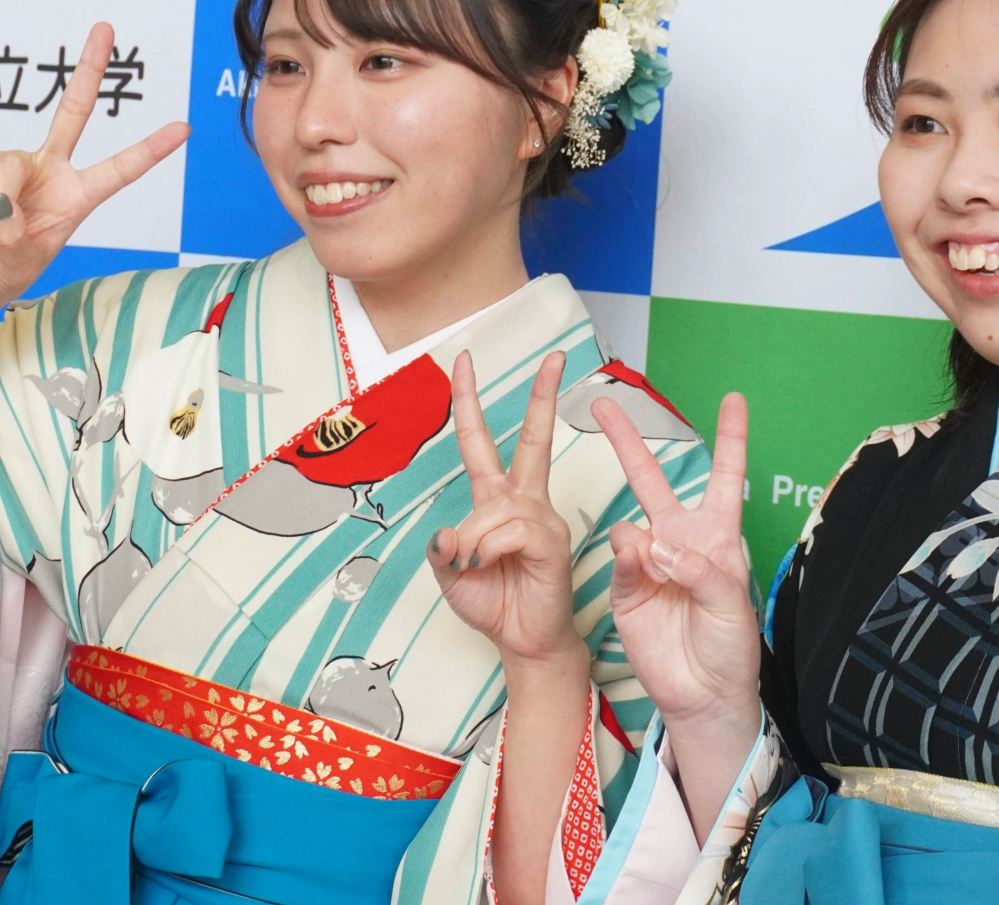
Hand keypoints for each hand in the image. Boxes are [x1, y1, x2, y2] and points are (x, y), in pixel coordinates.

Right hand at [0, 22, 189, 314]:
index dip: (151, 150)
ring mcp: (18, 164)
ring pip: (10, 170)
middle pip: (73, 111)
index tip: (183, 128)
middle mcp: (53, 170)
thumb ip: (17, 236)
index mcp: (80, 196)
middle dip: (88, 69)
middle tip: (106, 27)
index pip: (121, 169)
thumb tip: (4, 206)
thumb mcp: (21, 263)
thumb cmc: (4, 269)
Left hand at [427, 350, 581, 666]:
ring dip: (473, 540)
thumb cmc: (494, 604)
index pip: (481, 442)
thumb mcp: (449, 574)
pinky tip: (494, 566)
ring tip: (478, 566)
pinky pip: (510, 529)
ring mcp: (542, 518)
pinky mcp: (553, 540)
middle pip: (533, 439)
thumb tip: (447, 531)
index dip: (469, 402)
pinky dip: (489, 549)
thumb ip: (441, 547)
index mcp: (497, 501)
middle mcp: (524, 501)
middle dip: (543, 395)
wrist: (522, 642)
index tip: (463, 362)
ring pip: (494, 507)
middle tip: (556, 356)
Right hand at [594, 392, 759, 739]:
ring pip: (630, 522)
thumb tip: (656, 543)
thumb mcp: (732, 602)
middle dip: (627, 440)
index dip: (730, 437)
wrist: (703, 693)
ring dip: (642, 538)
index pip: (725, 476)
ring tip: (661, 571)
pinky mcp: (625, 587)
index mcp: (717, 535)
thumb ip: (699, 567)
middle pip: (652, 479)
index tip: (734, 400)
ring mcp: (649, 561)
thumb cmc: (730, 646)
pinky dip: (630, 559)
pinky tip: (642, 570)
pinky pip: (620, 558)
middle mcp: (680, 540)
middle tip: (602, 403)